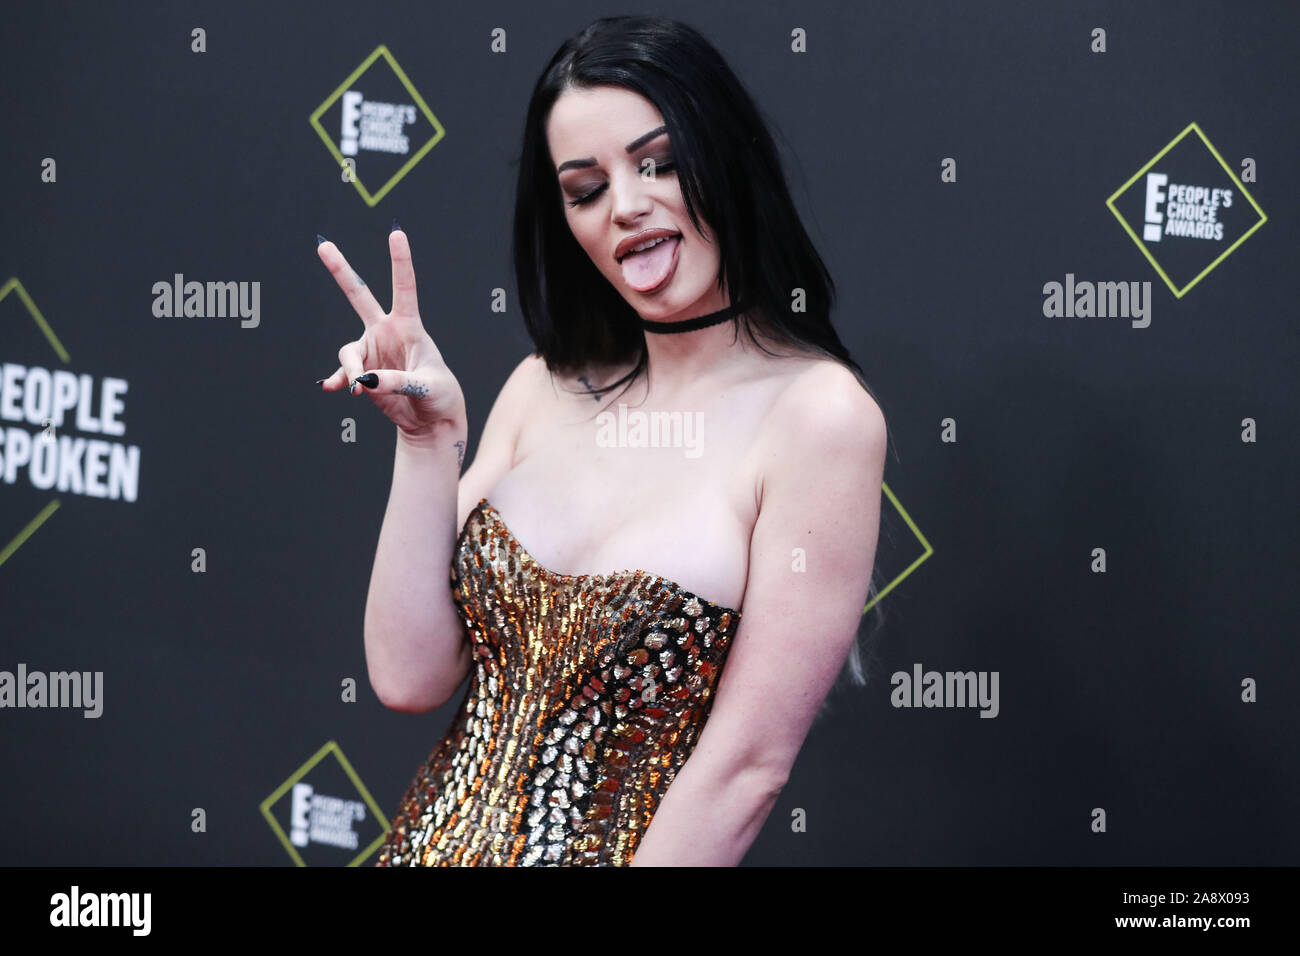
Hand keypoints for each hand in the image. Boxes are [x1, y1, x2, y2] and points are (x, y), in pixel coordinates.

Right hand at [316, 228, 464, 438]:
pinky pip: (344, 373)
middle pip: (359, 296)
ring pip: (348, 351)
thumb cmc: (439, 396)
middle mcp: (387, 332)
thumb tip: (366, 380)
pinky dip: (339, 380)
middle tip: (322, 245)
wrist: (430, 418)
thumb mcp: (427, 387)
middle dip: (341, 271)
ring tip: (359, 388)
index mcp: (410, 327)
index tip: (396, 233)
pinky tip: (333, 388)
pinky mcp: (363, 372)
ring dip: (351, 369)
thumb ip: (398, 382)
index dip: (400, 261)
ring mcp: (372, 350)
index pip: (405, 288)